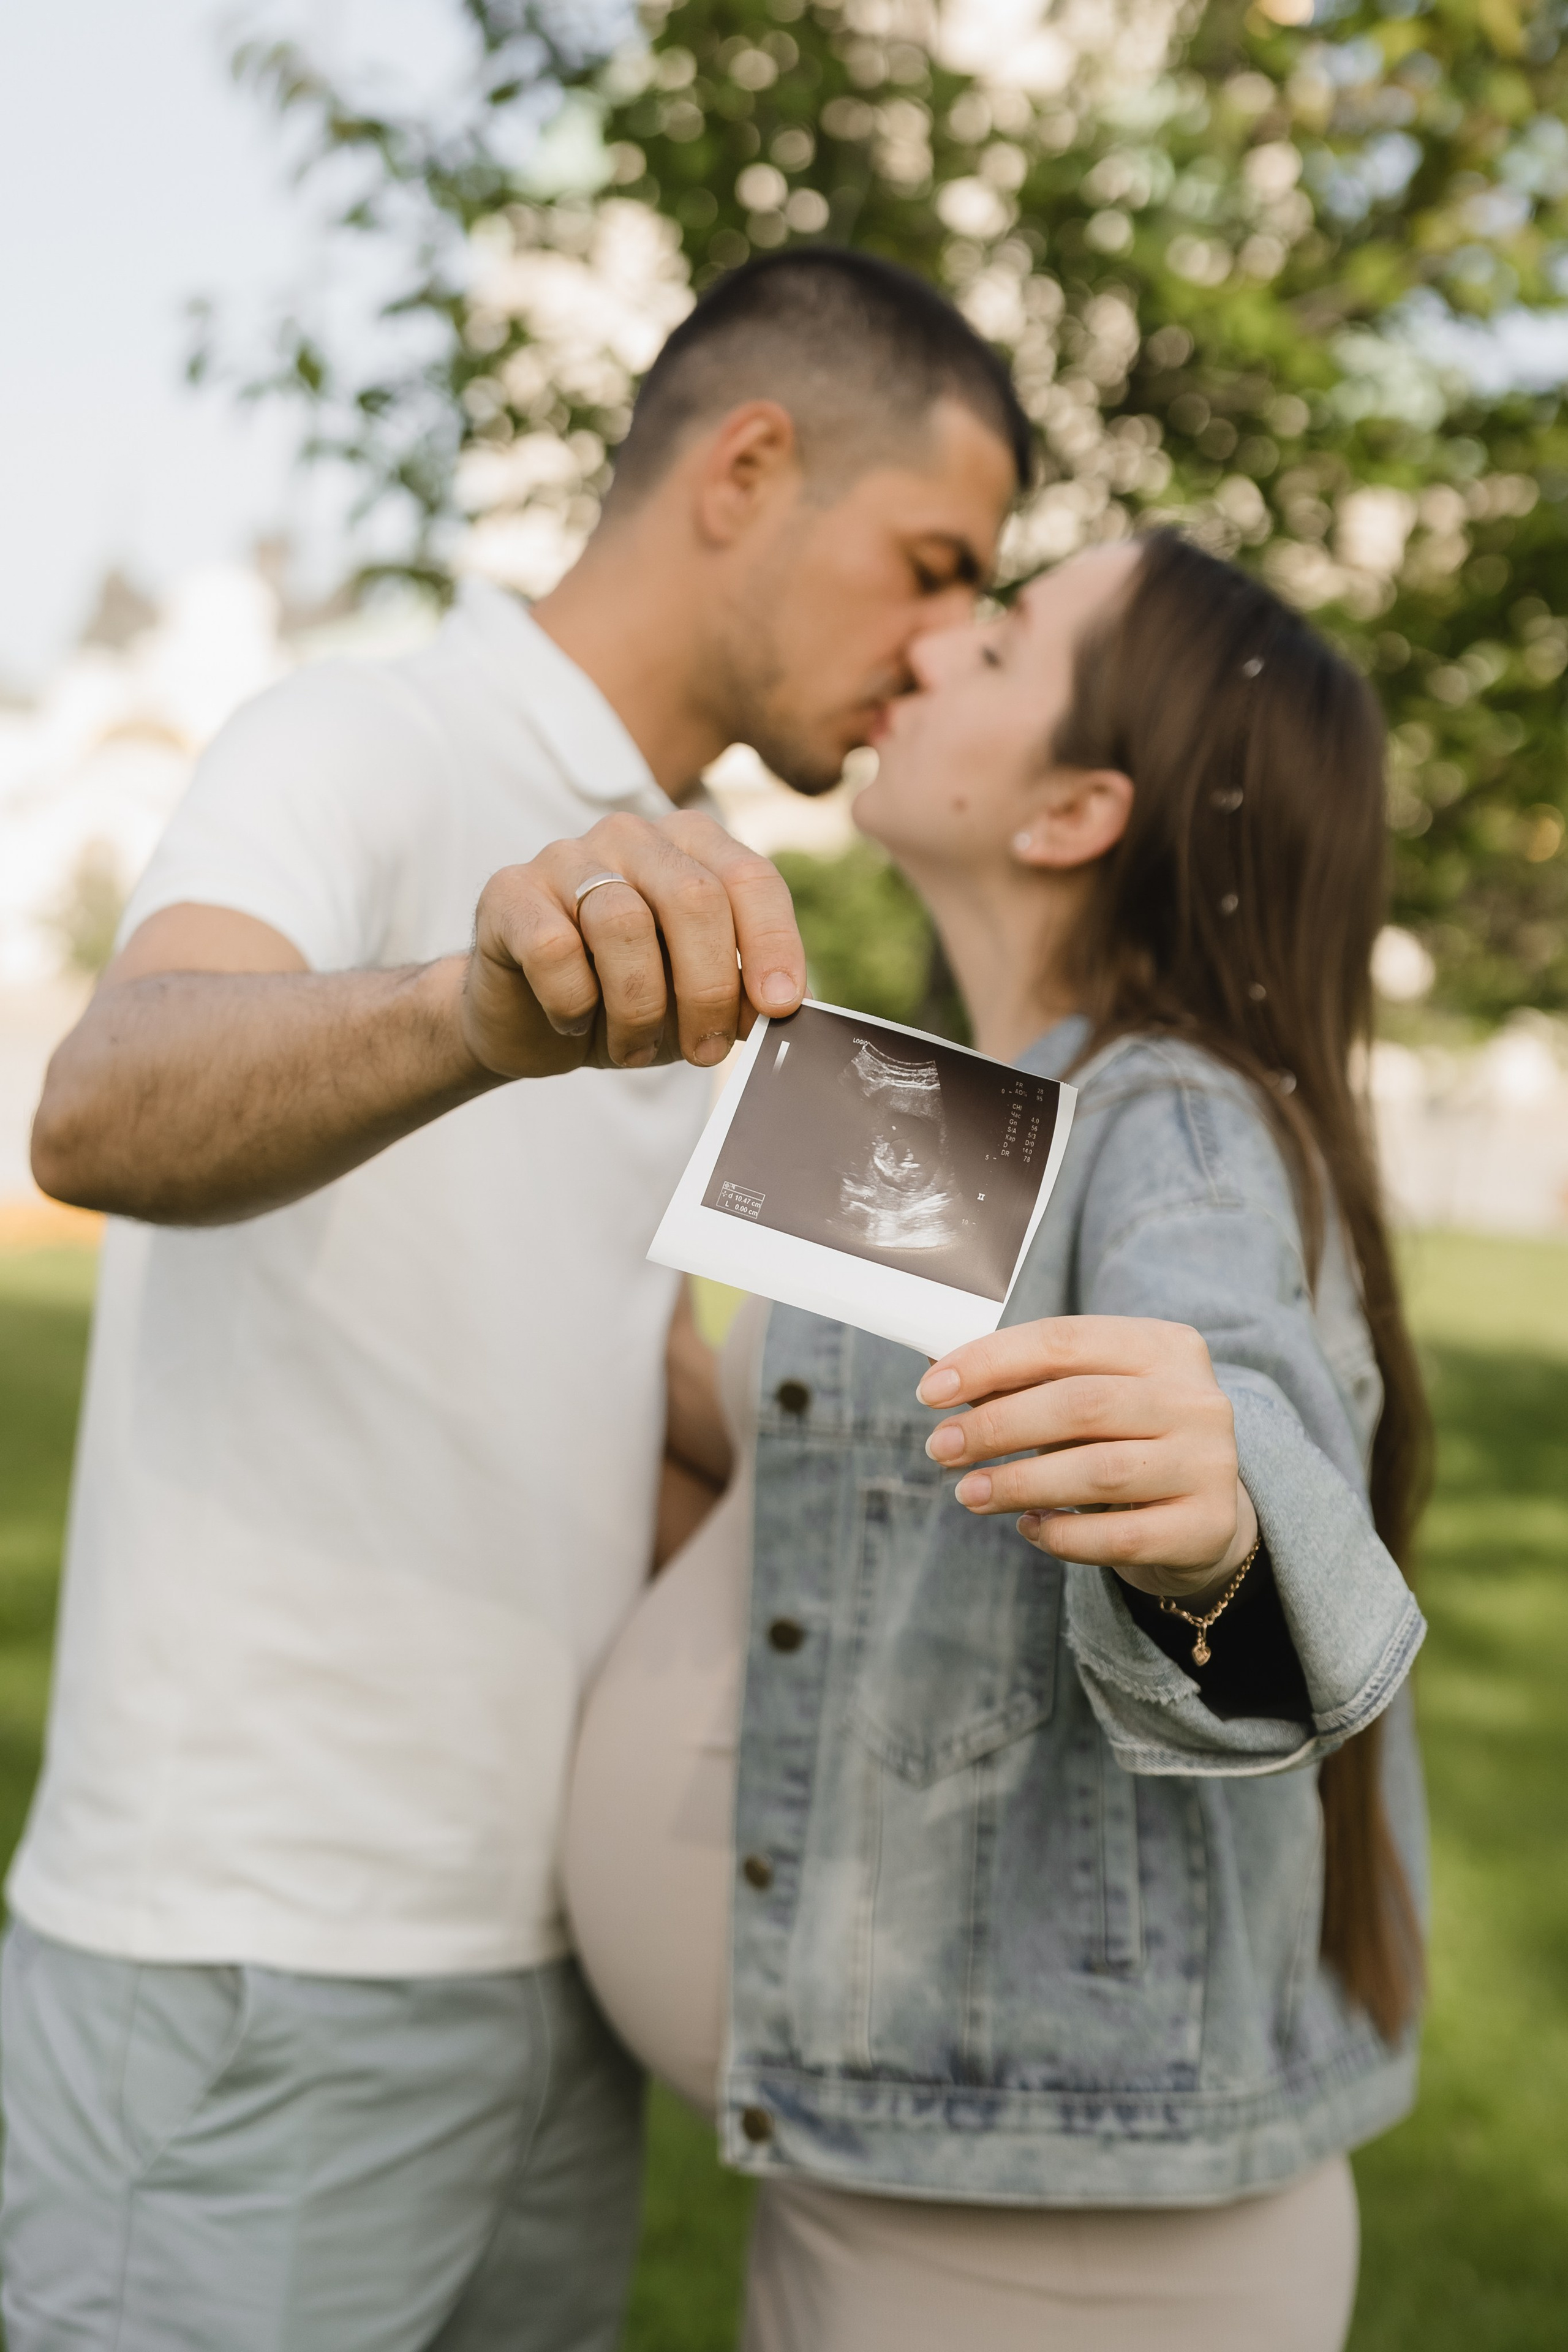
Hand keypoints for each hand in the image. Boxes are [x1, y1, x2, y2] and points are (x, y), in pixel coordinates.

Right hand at [458, 810, 806, 1078]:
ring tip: (633, 1048)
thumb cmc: (624, 1001)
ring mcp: (565, 856)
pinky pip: (554, 949)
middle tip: (704, 1049)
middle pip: (694, 898)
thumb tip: (788, 1003)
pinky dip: (572, 1002)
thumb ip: (743, 990)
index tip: (779, 1007)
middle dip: (708, 988)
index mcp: (691, 846)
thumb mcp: (697, 999)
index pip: (750, 879)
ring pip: (624, 924)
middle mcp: (632, 836)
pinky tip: (573, 1020)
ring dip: (638, 1009)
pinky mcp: (509, 891)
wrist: (527, 1022)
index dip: (773, 944)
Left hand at [916, 1317, 1258, 1602]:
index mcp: (1163, 1346)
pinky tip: (1029, 1527)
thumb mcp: (1084, 1398)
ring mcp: (1209, 1463)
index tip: (931, 1391)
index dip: (990, 1361)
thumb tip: (939, 1374)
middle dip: (996, 1426)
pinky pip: (1119, 1536)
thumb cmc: (1123, 1441)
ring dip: (1018, 1483)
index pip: (1064, 1339)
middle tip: (940, 1448)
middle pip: (1080, 1403)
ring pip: (1098, 1470)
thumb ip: (1022, 1383)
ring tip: (968, 1493)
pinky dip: (1062, 1535)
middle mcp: (1196, 1399)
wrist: (1201, 1515)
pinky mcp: (1206, 1526)